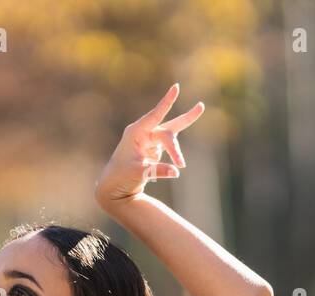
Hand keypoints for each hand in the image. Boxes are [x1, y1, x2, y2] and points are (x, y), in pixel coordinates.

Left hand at [96, 82, 204, 208]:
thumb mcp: (138, 173)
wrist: (114, 187)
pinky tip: (179, 160)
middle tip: (201, 106)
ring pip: (170, 135)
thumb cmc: (120, 177)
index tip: (176, 88)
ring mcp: (149, 141)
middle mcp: (143, 134)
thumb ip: (157, 171)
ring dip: (182, 132)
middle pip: (168, 128)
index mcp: (135, 133)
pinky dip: (176, 152)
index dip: (166, 102)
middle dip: (186, 120)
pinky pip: (169, 146)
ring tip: (200, 109)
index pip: (155, 115)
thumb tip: (176, 171)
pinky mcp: (154, 150)